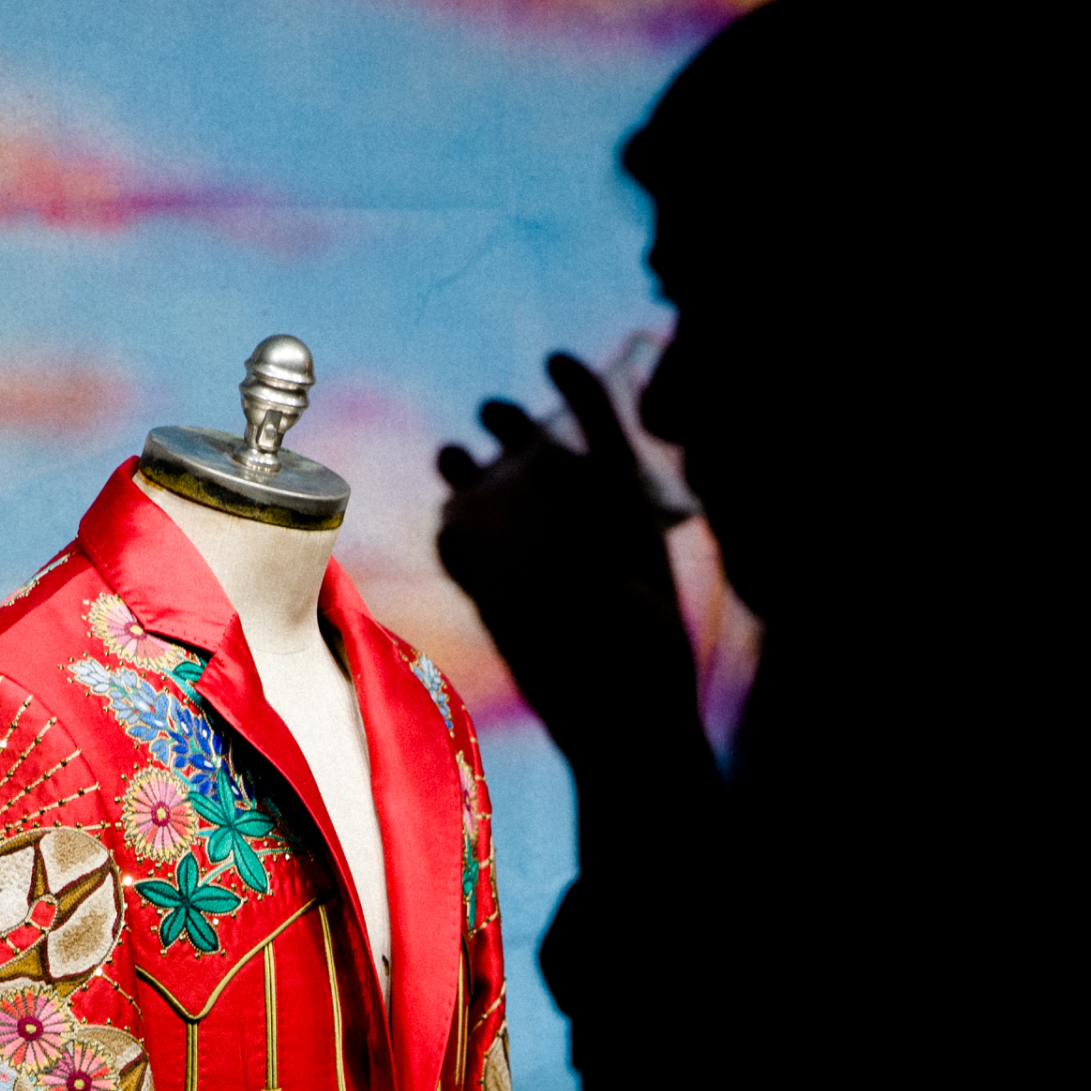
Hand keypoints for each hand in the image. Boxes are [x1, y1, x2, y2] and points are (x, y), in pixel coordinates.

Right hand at [435, 353, 707, 781]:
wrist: (619, 729)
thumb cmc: (640, 663)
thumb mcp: (622, 595)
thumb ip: (568, 549)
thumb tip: (525, 513)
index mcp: (626, 510)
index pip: (605, 430)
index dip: (580, 389)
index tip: (554, 361)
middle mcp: (580, 527)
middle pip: (541, 455)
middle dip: (514, 426)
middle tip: (494, 414)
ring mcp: (539, 562)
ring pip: (498, 499)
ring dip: (474, 473)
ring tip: (454, 457)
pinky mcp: (506, 599)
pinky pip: (471, 554)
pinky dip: (456, 536)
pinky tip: (449, 523)